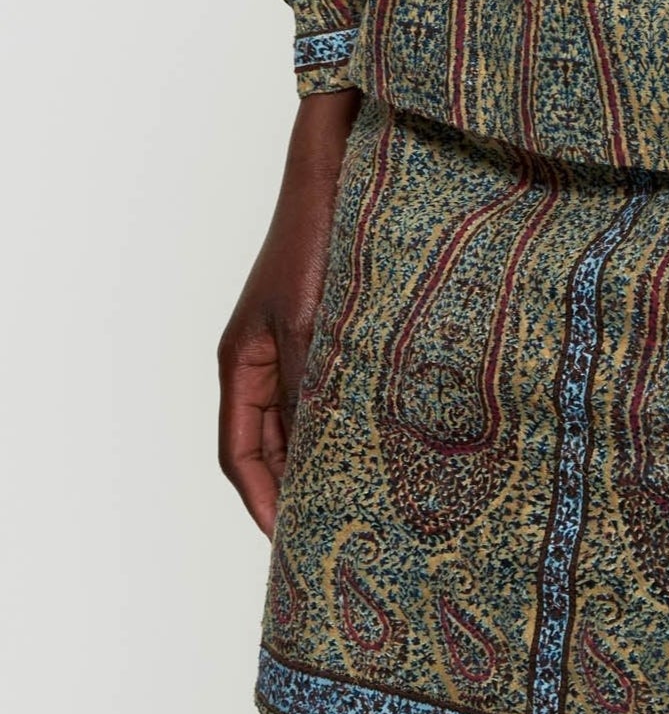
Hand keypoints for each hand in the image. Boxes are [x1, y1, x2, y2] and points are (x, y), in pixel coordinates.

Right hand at [217, 88, 360, 535]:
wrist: (338, 168)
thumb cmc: (316, 238)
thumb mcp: (310, 324)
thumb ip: (307, 392)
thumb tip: (314, 460)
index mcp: (241, 364)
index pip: (238, 454)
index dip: (262, 503)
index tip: (289, 545)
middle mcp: (262, 359)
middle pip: (269, 444)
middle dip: (293, 489)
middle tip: (330, 534)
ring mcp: (295, 342)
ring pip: (303, 417)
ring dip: (325, 453)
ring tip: (361, 497)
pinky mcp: (331, 325)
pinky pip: (331, 387)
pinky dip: (348, 416)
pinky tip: (384, 435)